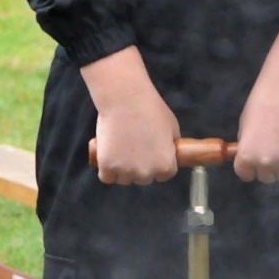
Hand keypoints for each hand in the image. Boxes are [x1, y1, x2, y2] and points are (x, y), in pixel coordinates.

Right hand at [81, 48, 179, 185]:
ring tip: (120, 148)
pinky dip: (106, 169)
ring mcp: (126, 172)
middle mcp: (147, 174)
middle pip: (144, 178)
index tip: (151, 153)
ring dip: (122, 169)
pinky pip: (107, 177)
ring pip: (124, 179)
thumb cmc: (151, 109)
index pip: (164, 175)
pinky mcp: (107, 167)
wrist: (126, 99)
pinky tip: (108, 156)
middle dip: (140, 166)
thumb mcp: (172, 128)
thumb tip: (169, 154)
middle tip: (134, 147)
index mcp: (165, 166)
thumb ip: (170, 147)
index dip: (157, 163)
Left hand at [235, 83, 278, 183]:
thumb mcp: (244, 127)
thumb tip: (250, 157)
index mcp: (246, 155)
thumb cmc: (260, 105)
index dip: (251, 168)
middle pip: (267, 178)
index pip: (246, 175)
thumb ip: (247, 146)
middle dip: (270, 167)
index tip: (256, 161)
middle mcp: (264, 162)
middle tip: (274, 151)